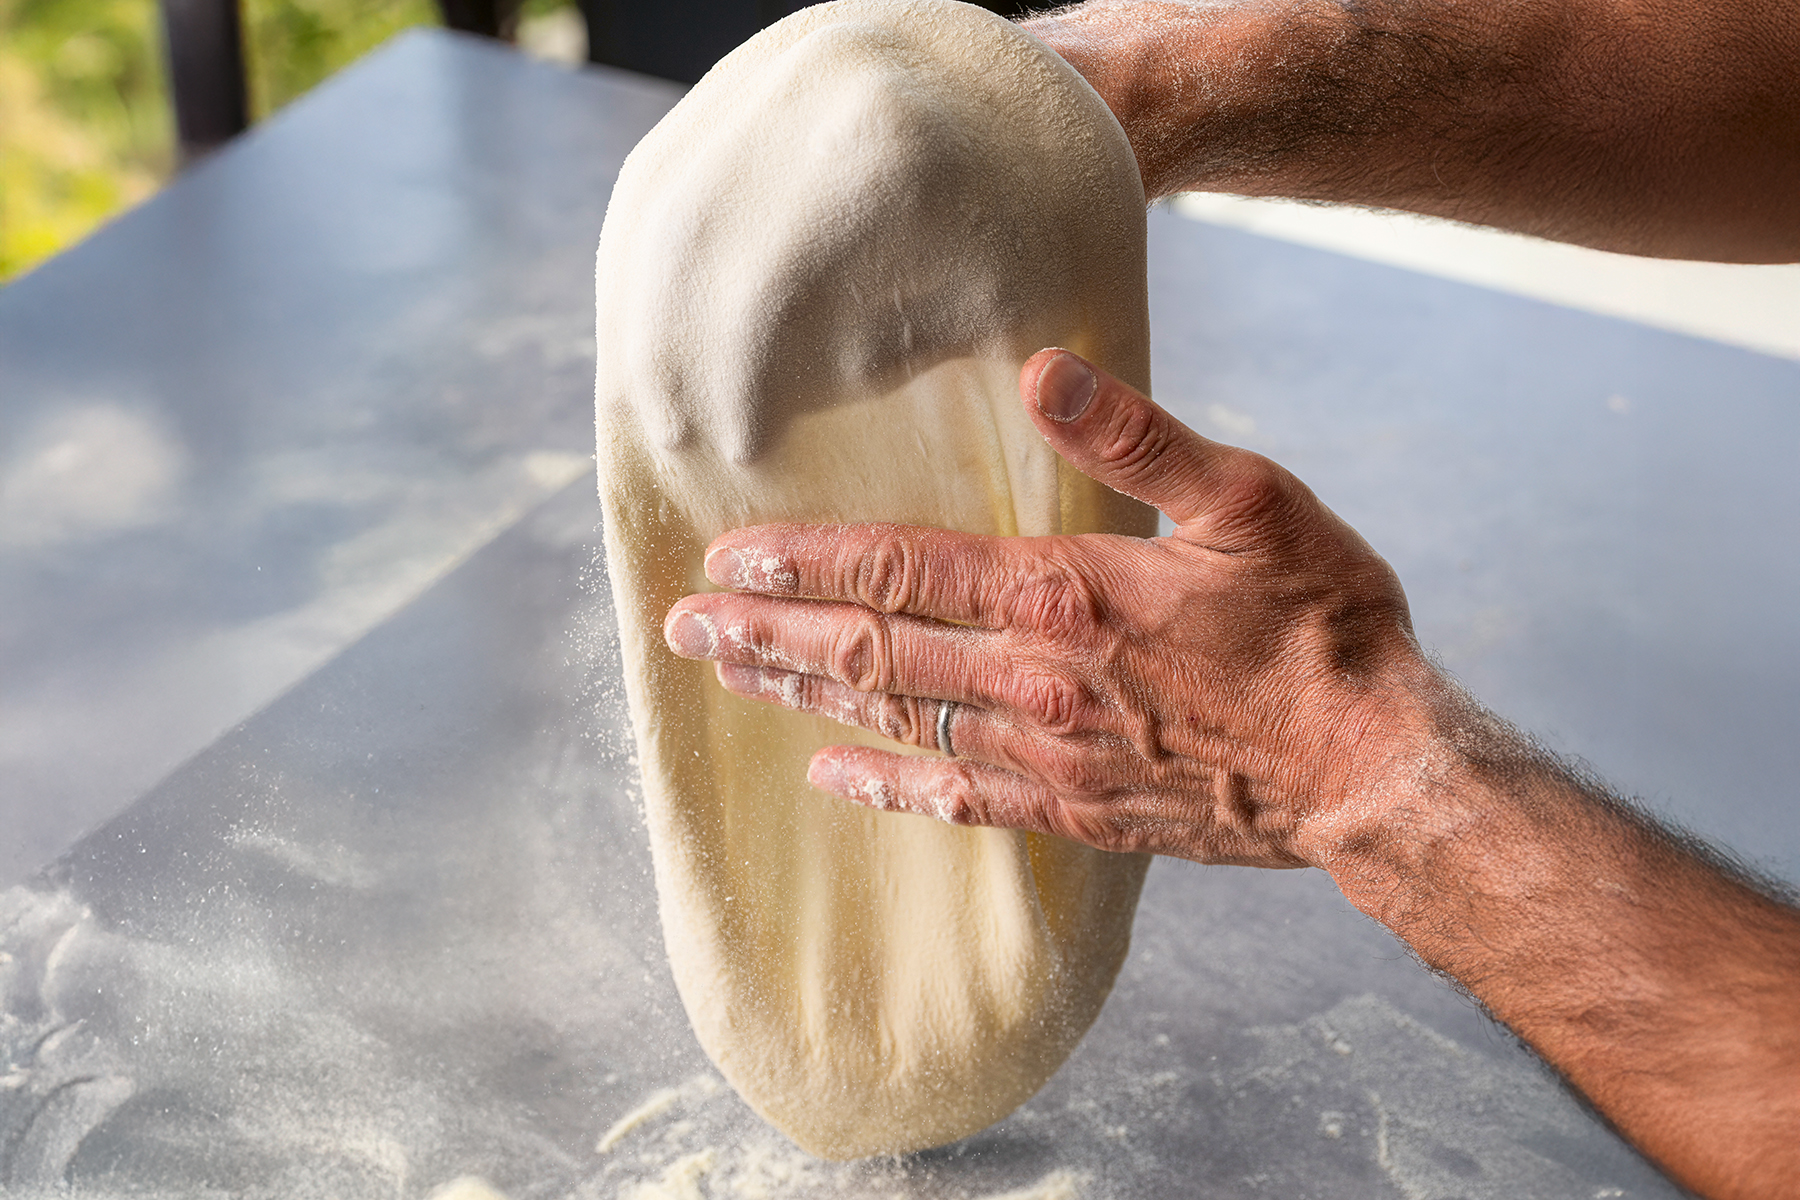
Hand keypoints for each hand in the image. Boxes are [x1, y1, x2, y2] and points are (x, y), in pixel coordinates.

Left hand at [663, 349, 1432, 868]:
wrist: (1374, 769)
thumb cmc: (1321, 624)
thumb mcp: (1247, 501)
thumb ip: (1136, 438)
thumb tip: (1044, 366)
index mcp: (1063, 595)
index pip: (899, 567)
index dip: (805, 557)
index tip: (728, 551)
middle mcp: (1033, 680)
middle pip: (871, 649)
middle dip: (770, 632)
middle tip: (685, 624)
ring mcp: (1048, 753)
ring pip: (895, 721)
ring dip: (805, 694)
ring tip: (732, 676)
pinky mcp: (1075, 807)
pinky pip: (954, 799)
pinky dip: (884, 786)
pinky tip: (832, 776)